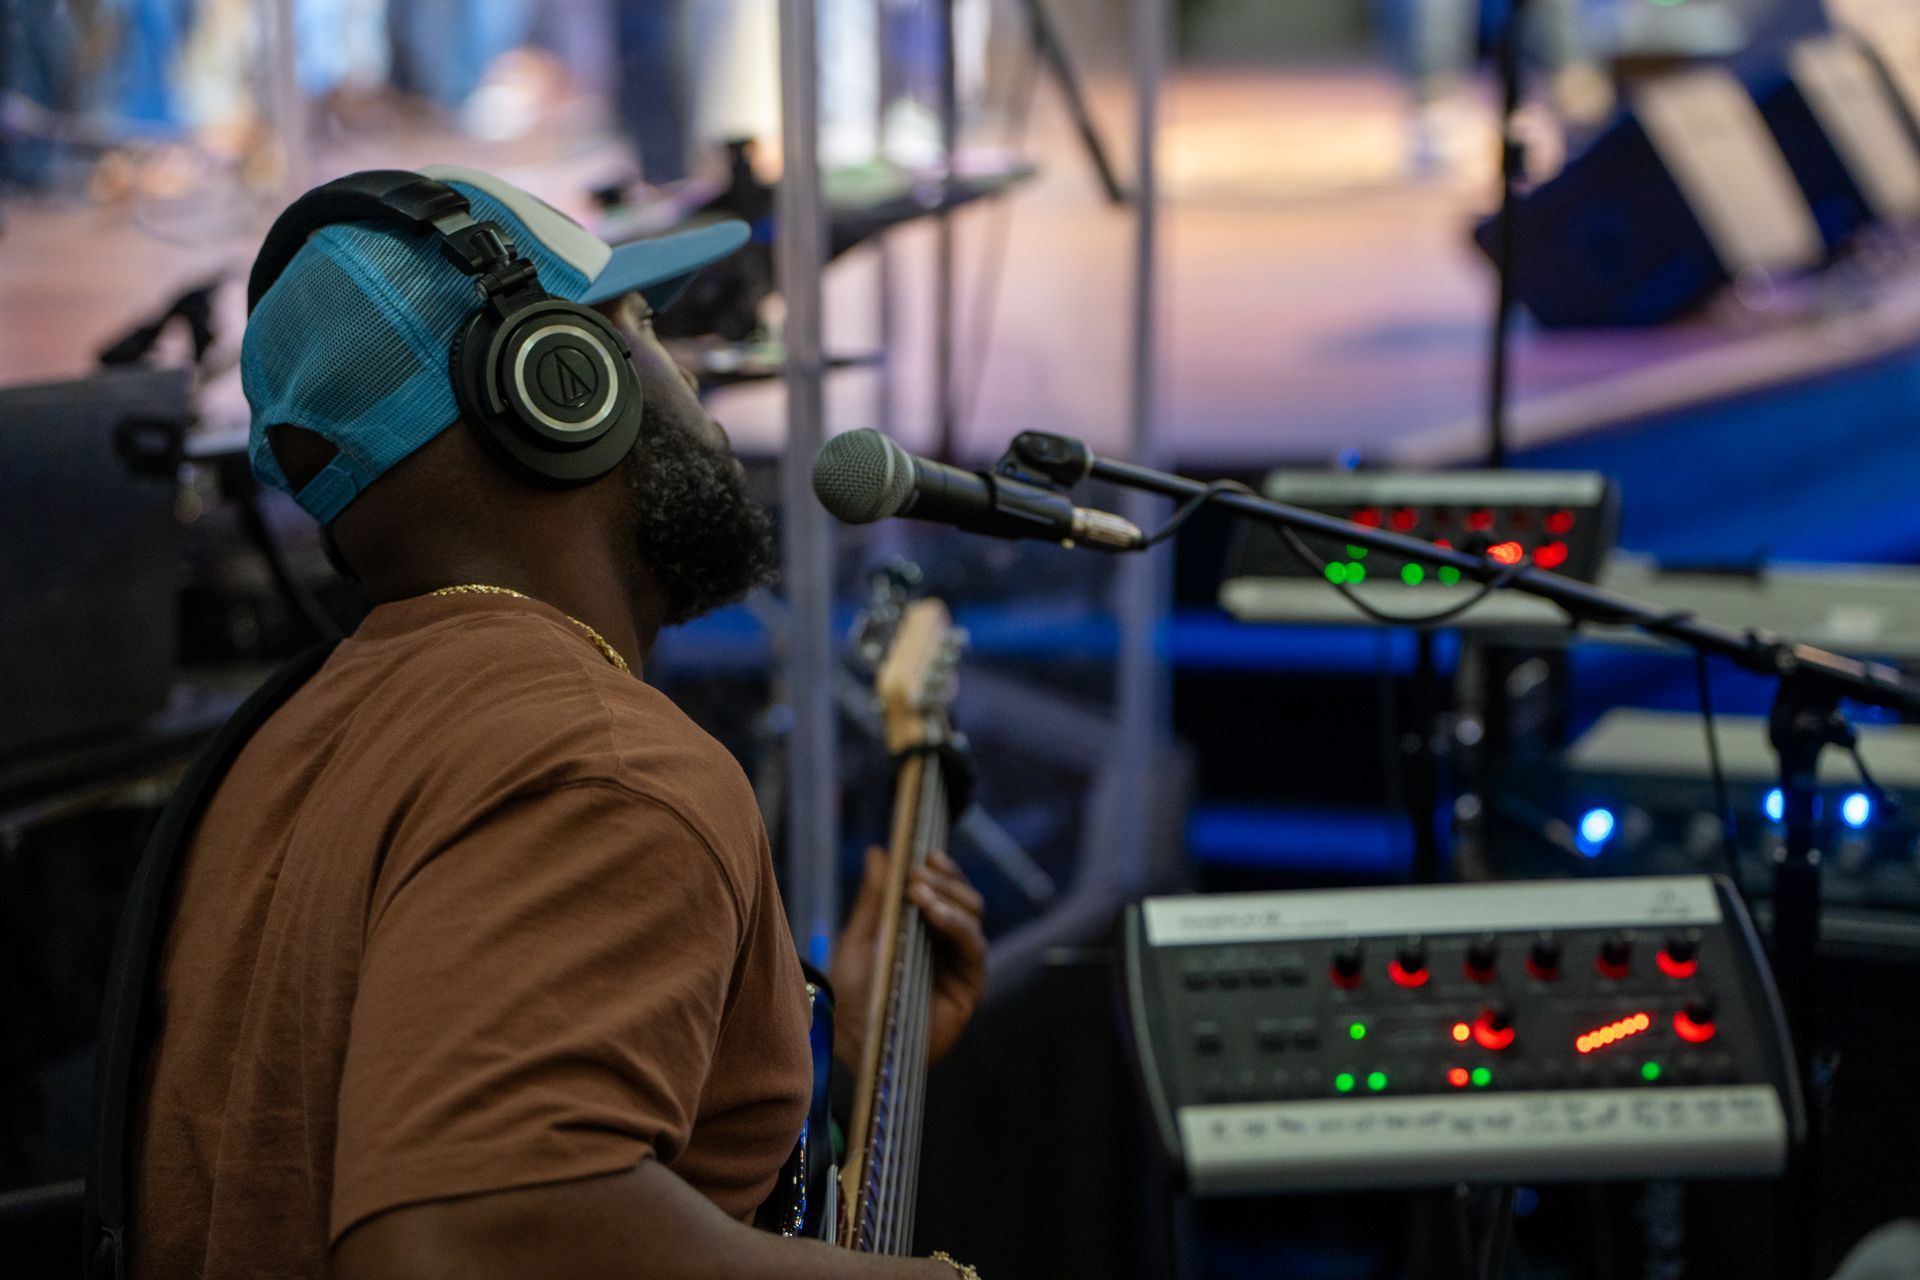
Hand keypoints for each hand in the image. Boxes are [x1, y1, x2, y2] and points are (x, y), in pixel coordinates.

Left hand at [829, 848, 986, 1068]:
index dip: (941, 869)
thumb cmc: (853, 995)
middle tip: (915, 873)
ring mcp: (960, 963)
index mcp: (923, 929)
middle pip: (964, 897)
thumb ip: (873, 899)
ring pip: (973, 914)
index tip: (924, 853)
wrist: (854, 1043)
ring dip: (949, 896)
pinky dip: (956, 924)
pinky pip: (974, 946)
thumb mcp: (858, 939)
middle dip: (943, 879)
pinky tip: (934, 914)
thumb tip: (879, 852)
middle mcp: (946, 943)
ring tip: (919, 892)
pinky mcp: (970, 985)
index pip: (944, 889)